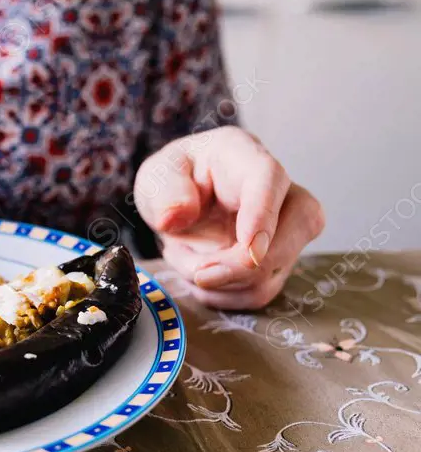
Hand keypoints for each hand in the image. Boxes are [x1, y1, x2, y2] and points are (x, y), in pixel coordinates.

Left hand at [134, 126, 324, 309]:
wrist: (181, 200)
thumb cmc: (176, 179)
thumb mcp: (157, 176)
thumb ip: (164, 192)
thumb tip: (177, 217)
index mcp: (245, 158)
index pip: (270, 179)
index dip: (264, 215)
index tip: (250, 251)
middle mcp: (281, 191)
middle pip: (295, 230)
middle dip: (241, 266)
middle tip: (196, 272)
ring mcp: (286, 229)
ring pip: (272, 273)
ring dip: (220, 283)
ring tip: (186, 258)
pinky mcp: (278, 261)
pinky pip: (258, 292)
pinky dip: (222, 294)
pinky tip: (199, 272)